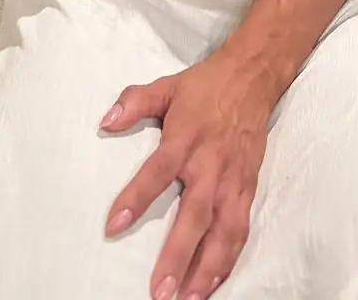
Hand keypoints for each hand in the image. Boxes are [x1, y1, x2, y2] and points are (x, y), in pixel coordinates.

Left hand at [101, 52, 273, 299]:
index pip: (158, 171)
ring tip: (188, 298)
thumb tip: (105, 121)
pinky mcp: (248, 188)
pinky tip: (213, 282)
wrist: (252, 79)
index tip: (114, 225)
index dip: (136, 198)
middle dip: (178, 255)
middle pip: (195, 215)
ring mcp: (232, 180)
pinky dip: (229, 259)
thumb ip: (134, 102)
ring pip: (224, 231)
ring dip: (207, 268)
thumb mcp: (166, 87)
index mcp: (185, 138)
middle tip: (160, 290)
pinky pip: (240, 229)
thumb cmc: (204, 87)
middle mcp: (211, 164)